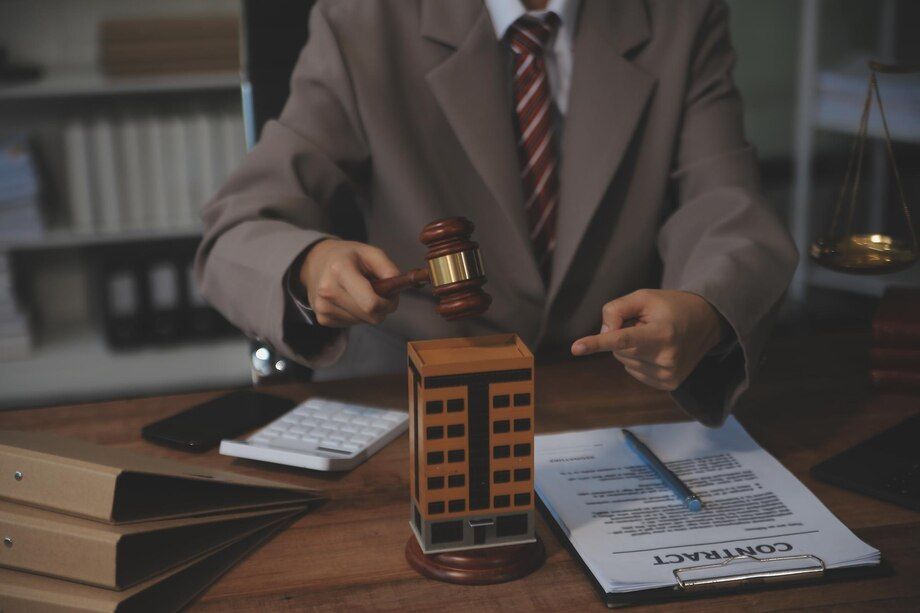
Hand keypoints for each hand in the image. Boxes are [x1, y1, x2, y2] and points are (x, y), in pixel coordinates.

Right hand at [299, 239, 400, 327]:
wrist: (316, 263)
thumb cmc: (349, 257)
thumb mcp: (371, 253)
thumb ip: (389, 269)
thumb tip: (398, 288)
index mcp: (340, 270)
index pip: (371, 303)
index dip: (388, 304)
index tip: (391, 296)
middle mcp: (327, 291)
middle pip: (370, 316)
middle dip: (382, 308)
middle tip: (381, 293)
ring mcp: (323, 307)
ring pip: (363, 321)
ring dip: (369, 311)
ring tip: (362, 293)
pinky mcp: (322, 319)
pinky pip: (353, 323)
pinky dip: (358, 314)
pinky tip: (351, 299)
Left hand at [570, 289, 725, 390]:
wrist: (705, 322)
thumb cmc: (670, 307)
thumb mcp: (643, 297)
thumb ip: (616, 309)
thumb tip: (603, 333)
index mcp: (662, 334)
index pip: (623, 339)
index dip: (597, 342)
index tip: (576, 348)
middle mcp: (666, 359)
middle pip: (619, 350)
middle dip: (624, 335)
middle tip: (647, 325)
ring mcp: (668, 375)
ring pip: (625, 362)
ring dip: (632, 348)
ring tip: (656, 337)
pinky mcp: (668, 384)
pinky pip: (634, 371)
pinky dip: (638, 359)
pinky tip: (657, 350)